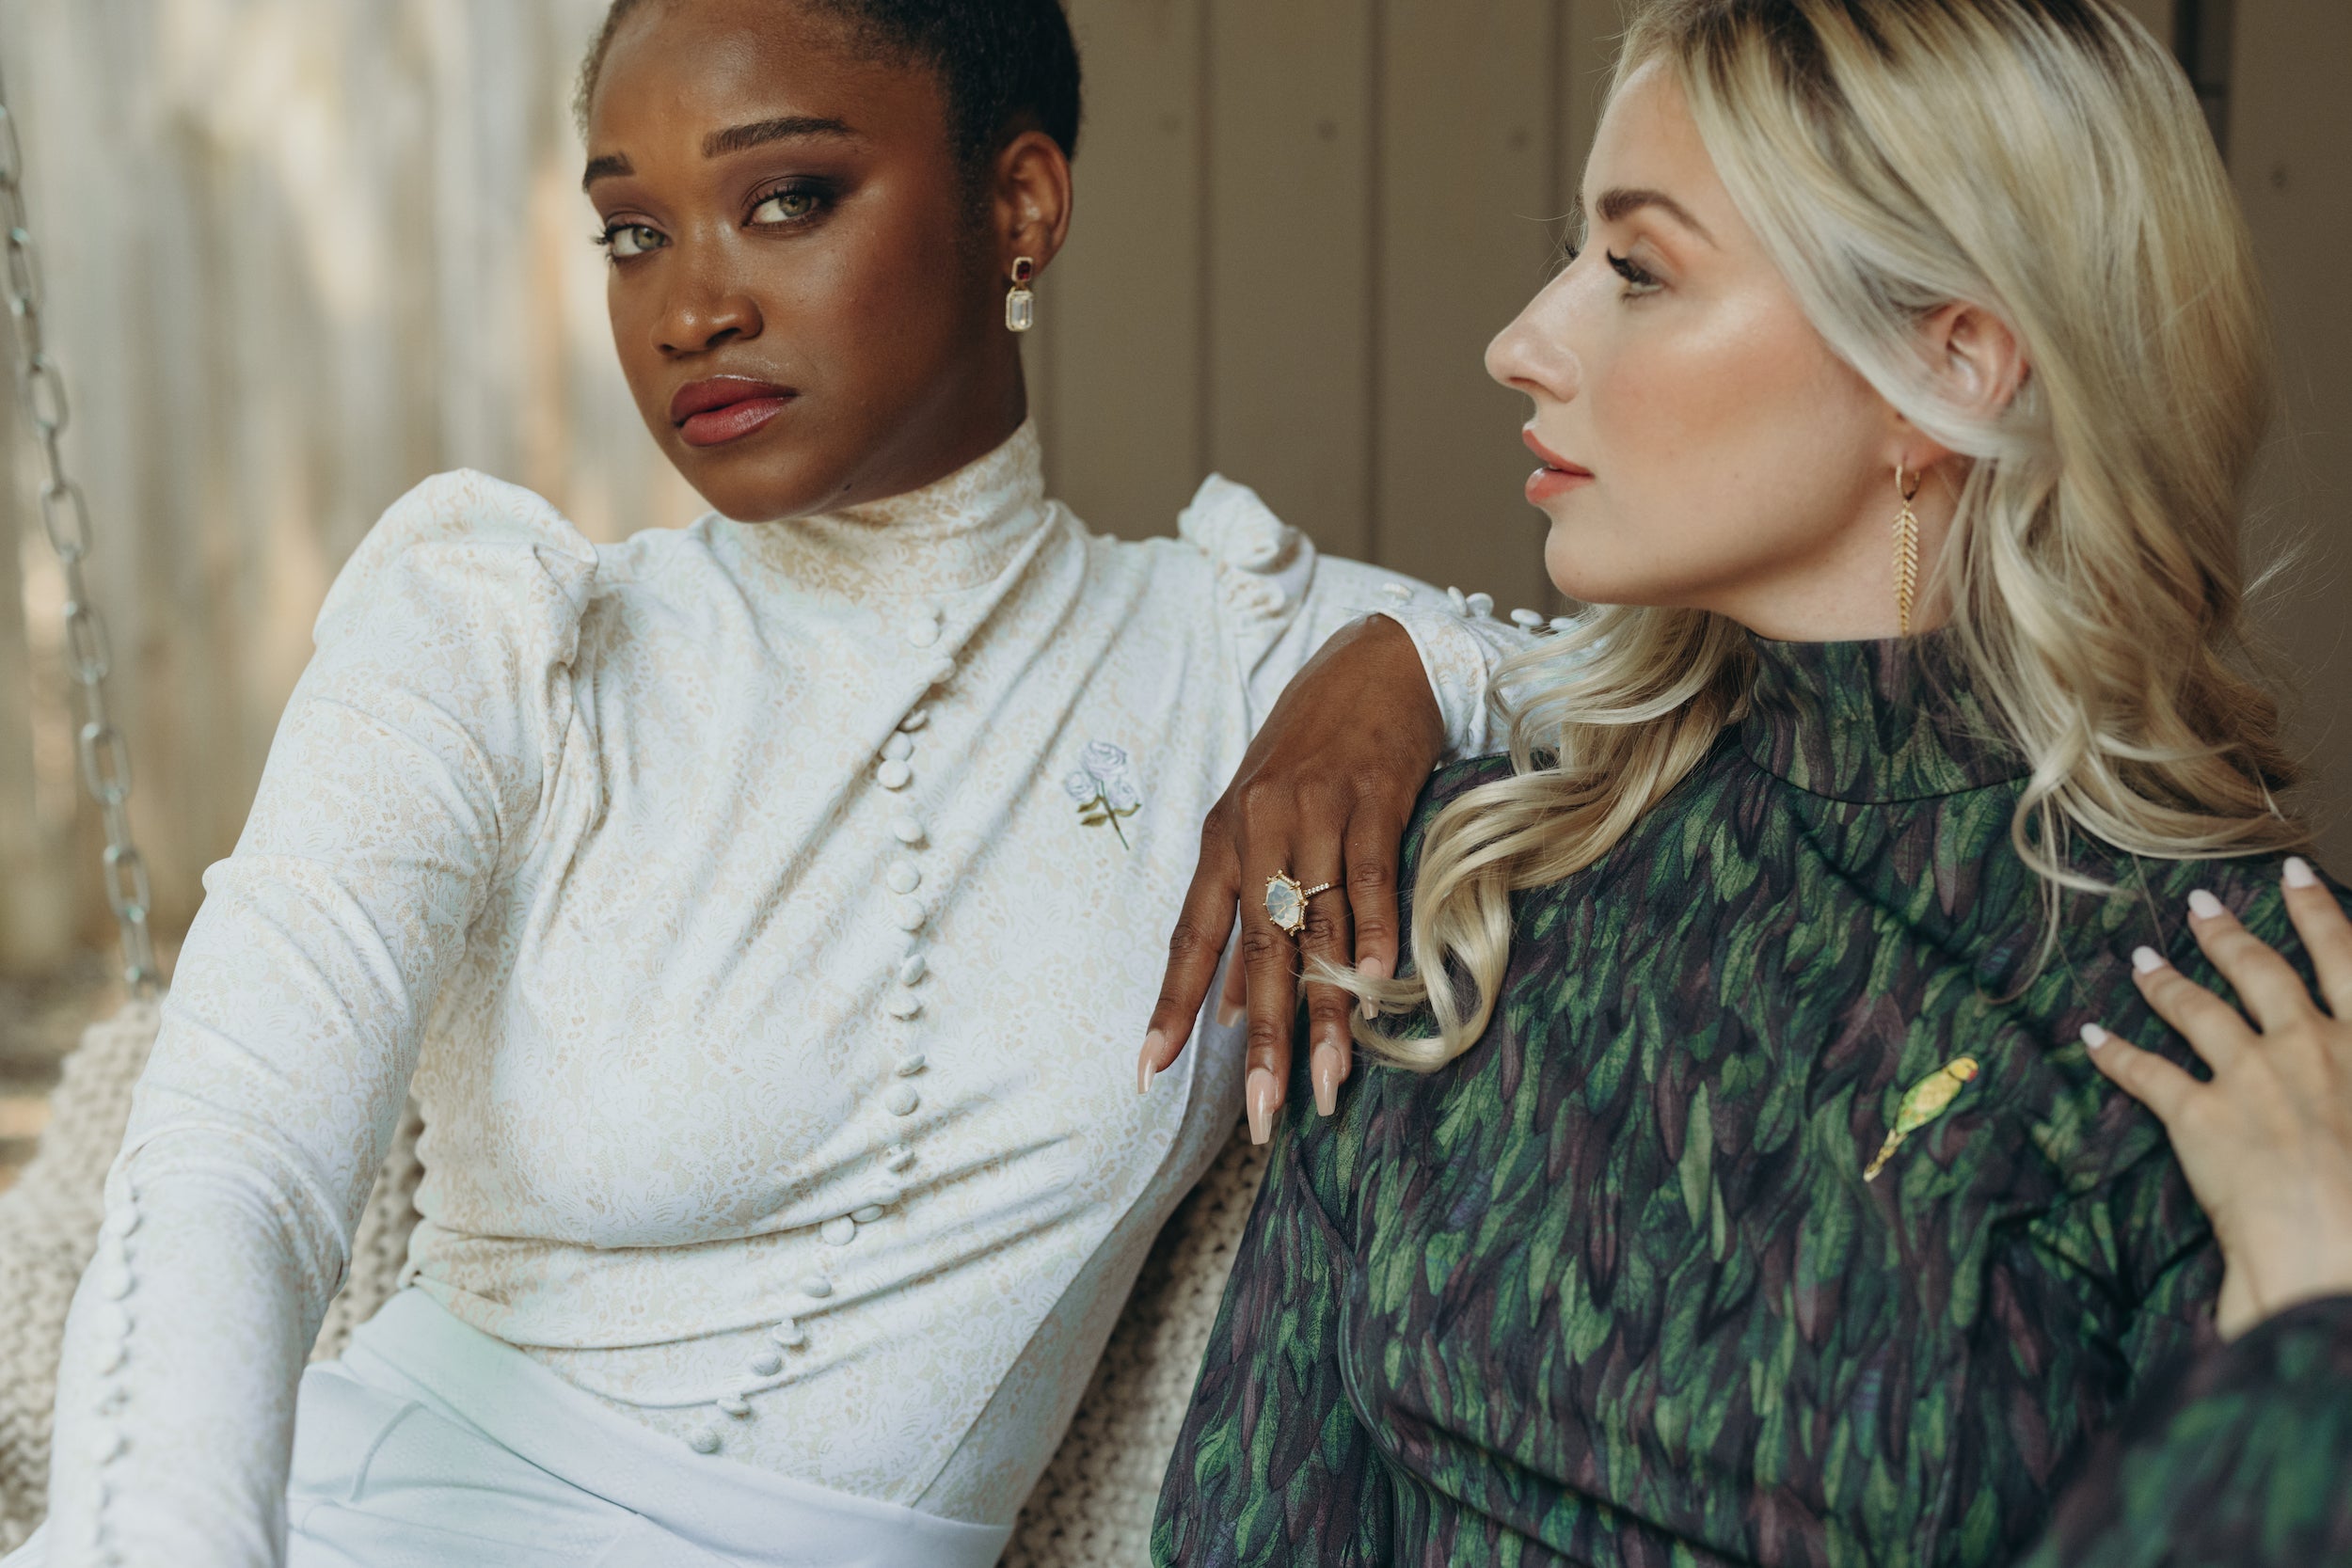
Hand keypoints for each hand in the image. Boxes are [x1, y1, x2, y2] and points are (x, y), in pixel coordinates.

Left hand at [1137, 615, 1445, 1141]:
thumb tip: (1231, 1011)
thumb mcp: (1263, 820)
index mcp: (1222, 837)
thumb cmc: (1314, 750)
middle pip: (1254, 949)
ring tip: (1329, 1082)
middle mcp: (1259, 827)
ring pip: (1314, 927)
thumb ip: (1246, 910)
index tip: (1150, 1071)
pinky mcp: (1373, 796)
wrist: (1376, 663)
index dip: (1172, 1005)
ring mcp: (1316, 810)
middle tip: (1263, 1113)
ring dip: (1326, 1011)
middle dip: (1261, 1039)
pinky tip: (1377, 985)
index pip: (1190, 937)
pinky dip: (1374, 932)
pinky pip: (1371, 877)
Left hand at [2085, 857, 2351, 1339]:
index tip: (2293, 876)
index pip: (2346, 961)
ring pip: (2197, 1010)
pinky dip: (2115, 1054)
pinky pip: (2146, 1073)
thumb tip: (2345, 1073)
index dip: (2316, 913)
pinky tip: (2093, 1038)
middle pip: (2260, 972)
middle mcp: (2309, 1048)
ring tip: (2140, 960)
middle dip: (2226, 933)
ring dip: (2165, 980)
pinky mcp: (2200, 1117)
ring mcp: (2252, 1079)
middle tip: (2199, 904)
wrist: (2348, 1255)